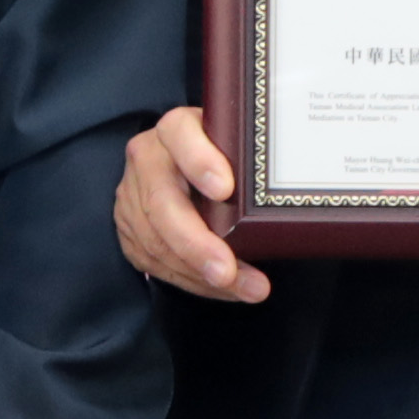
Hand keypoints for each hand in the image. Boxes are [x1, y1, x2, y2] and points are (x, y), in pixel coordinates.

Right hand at [115, 106, 267, 303]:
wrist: (185, 166)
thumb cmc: (222, 157)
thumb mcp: (234, 145)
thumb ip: (248, 159)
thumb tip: (288, 195)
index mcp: (174, 129)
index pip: (180, 135)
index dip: (199, 161)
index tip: (225, 189)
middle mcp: (147, 159)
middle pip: (161, 203)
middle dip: (196, 243)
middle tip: (227, 270)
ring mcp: (132, 196)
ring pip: (158, 242)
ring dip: (202, 274)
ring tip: (247, 288)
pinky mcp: (130, 230)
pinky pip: (157, 263)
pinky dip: (194, 281)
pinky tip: (225, 289)